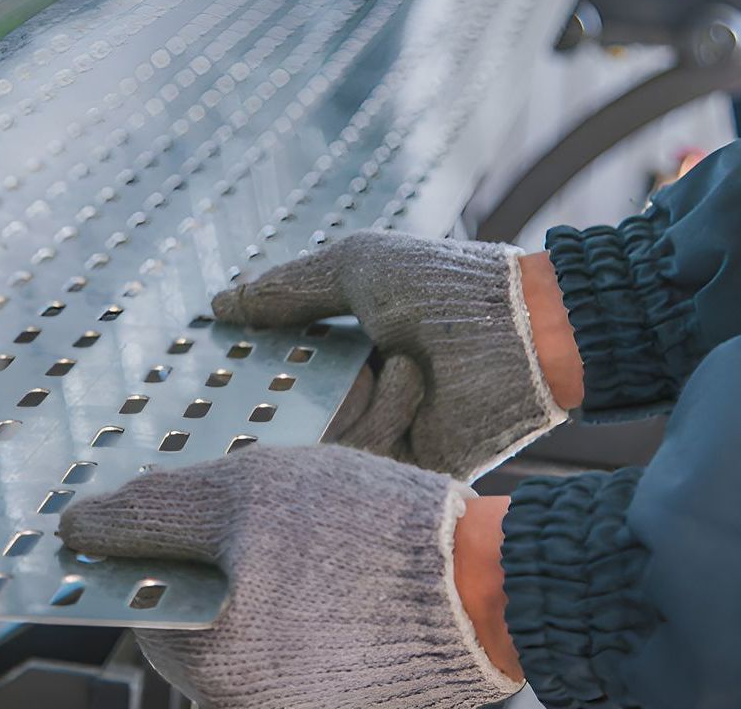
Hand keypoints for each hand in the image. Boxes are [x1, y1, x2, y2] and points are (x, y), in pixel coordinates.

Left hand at [60, 446, 523, 708]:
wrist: (480, 585)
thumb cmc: (363, 531)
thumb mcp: (245, 491)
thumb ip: (152, 511)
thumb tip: (76, 527)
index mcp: (206, 658)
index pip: (149, 596)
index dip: (174, 537)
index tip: (210, 503)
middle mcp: (239, 703)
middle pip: (202, 617)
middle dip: (228, 558)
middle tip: (278, 510)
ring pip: (254, 631)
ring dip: (272, 580)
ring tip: (326, 535)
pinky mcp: (341, 704)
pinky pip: (302, 649)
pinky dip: (313, 608)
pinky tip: (350, 567)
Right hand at [212, 232, 568, 480]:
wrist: (523, 327)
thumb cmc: (444, 285)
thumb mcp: (357, 267)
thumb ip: (288, 290)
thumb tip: (220, 304)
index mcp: (347, 351)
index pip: (277, 375)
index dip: (248, 374)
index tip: (216, 369)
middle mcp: (361, 398)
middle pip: (290, 422)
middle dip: (284, 404)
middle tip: (275, 391)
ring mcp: (388, 437)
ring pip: (323, 447)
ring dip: (357, 399)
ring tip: (401, 360)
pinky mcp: (414, 472)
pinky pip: (366, 468)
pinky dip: (383, 419)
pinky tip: (412, 377)